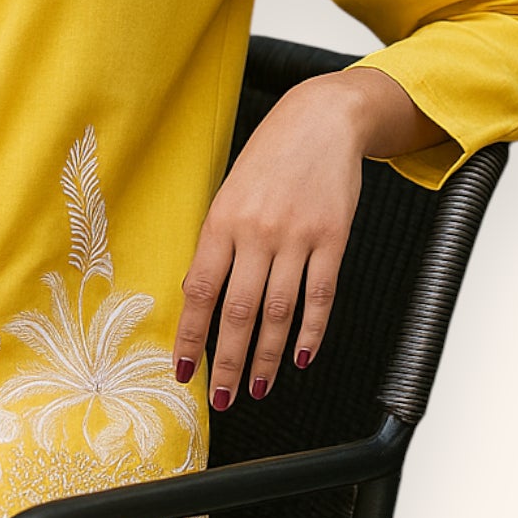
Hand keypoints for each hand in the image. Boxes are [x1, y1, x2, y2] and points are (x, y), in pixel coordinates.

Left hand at [171, 73, 368, 408]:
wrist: (322, 120)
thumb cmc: (269, 157)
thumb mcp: (229, 192)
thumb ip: (218, 242)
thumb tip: (201, 298)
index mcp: (222, 220)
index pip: (200, 290)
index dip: (190, 336)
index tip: (184, 370)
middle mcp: (258, 231)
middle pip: (239, 311)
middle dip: (229, 362)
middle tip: (223, 398)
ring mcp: (298, 236)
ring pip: (279, 312)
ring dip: (268, 356)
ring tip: (259, 387)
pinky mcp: (334, 238)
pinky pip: (321, 296)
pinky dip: (311, 332)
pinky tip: (301, 357)